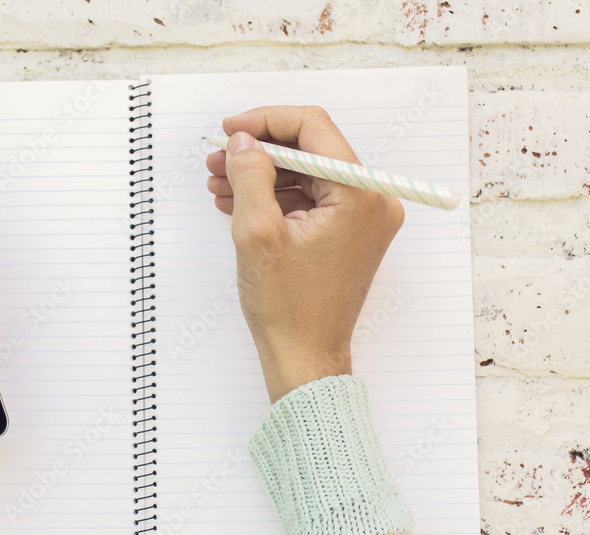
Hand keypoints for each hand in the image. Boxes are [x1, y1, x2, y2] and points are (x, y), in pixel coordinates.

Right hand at [206, 106, 404, 401]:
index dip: (265, 122)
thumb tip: (243, 142)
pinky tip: (238, 202)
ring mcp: (362, 219)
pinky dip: (276, 196)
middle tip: (218, 158)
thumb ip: (250, 176)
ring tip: (220, 182)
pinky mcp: (348, 234)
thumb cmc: (288, 308)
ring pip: (307, 174)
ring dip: (262, 174)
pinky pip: (310, 199)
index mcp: (359, 196)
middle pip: (310, 149)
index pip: (313, 129)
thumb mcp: (257, 233)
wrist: (304, 357)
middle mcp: (371, 201)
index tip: (231, 129)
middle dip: (259, 150)